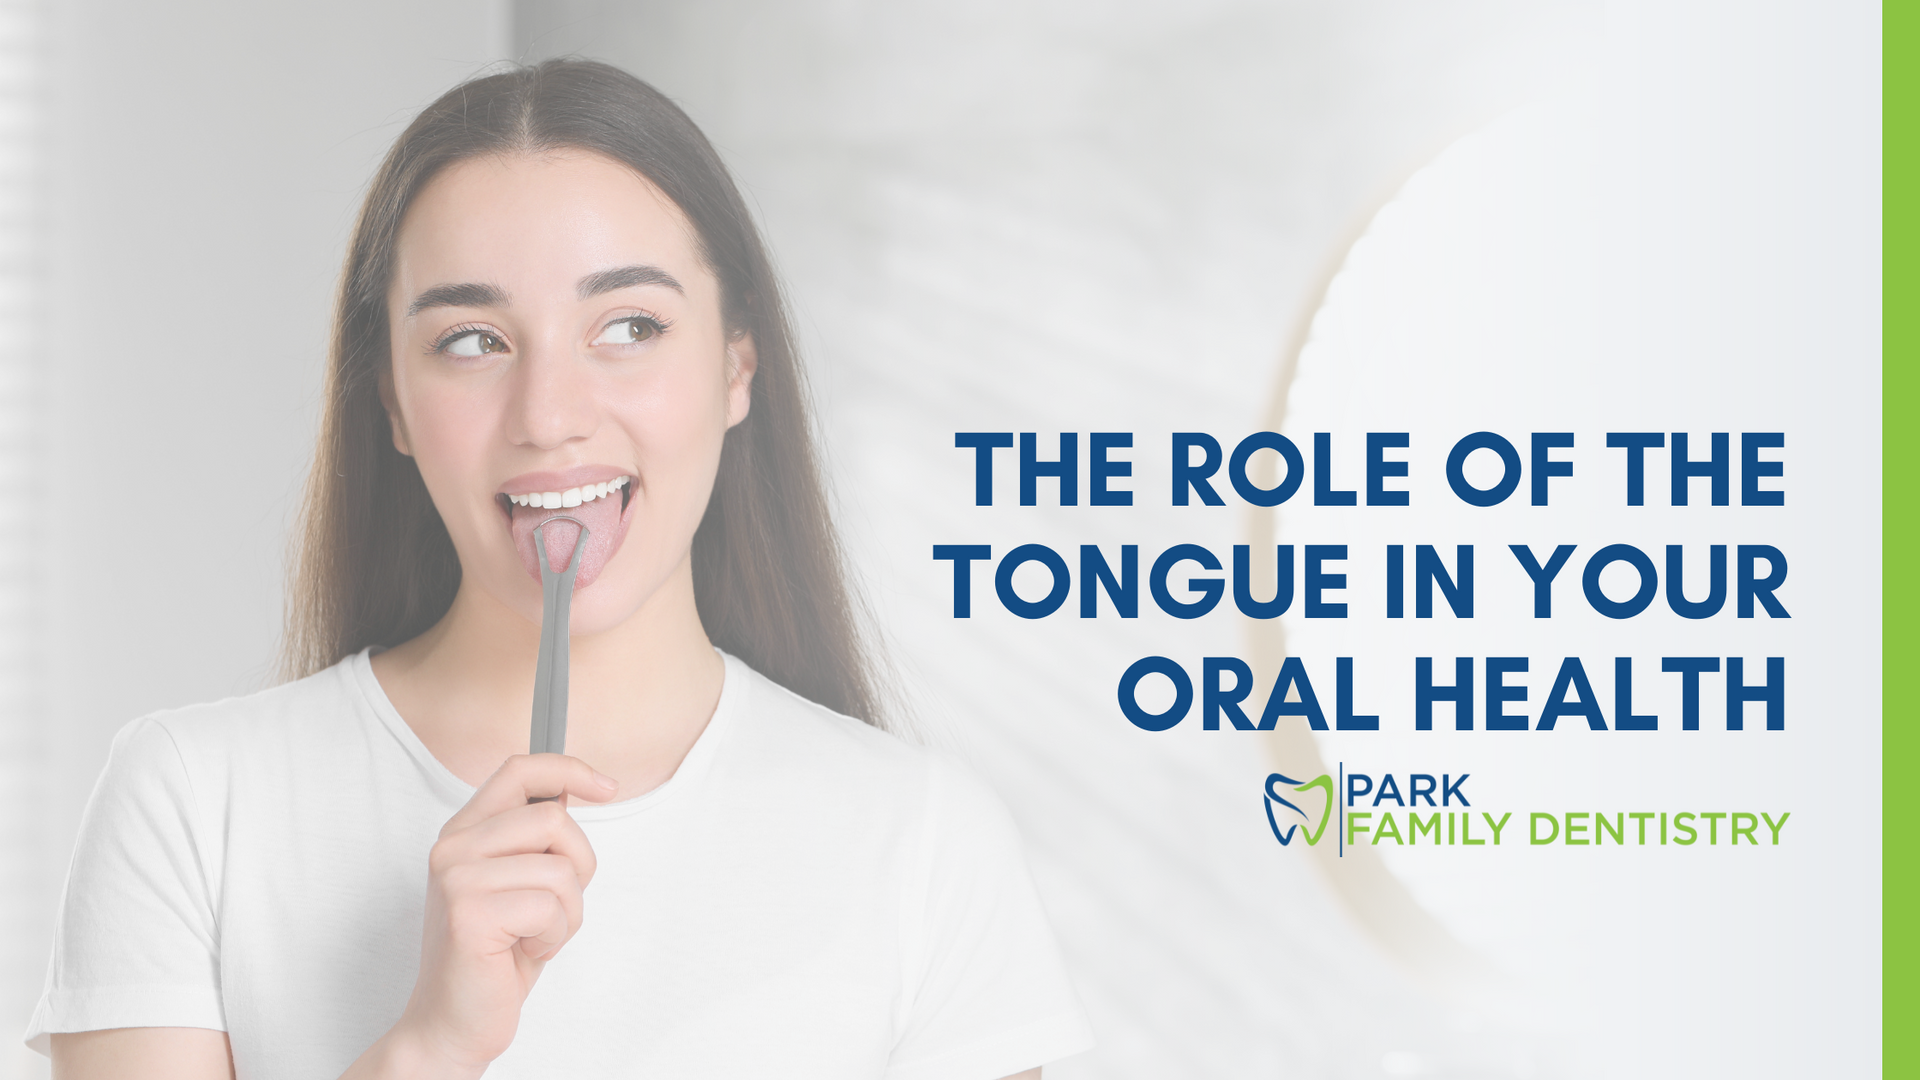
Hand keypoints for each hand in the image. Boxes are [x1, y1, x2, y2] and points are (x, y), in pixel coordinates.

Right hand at [356, 754, 616, 1077]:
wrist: (453, 1022)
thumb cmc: (494, 955)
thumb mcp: (519, 883)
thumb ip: (533, 839)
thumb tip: (570, 789)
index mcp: (464, 832)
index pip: (519, 770)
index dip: (569, 769)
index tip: (607, 788)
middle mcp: (453, 847)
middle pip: (553, 819)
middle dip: (578, 866)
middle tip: (556, 907)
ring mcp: (456, 878)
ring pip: (559, 868)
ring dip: (567, 912)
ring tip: (535, 936)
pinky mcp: (469, 913)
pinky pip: (549, 907)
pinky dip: (554, 937)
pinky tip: (523, 953)